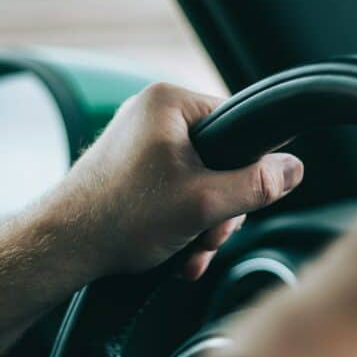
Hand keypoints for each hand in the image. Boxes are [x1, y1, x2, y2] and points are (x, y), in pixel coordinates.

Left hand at [36, 82, 303, 280]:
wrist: (62, 250)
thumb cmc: (120, 218)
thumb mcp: (204, 202)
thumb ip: (256, 184)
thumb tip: (294, 169)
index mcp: (168, 101)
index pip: (238, 124)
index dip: (247, 168)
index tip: (236, 201)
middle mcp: (151, 115)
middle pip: (221, 160)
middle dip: (220, 209)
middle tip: (206, 235)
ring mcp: (138, 145)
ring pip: (199, 184)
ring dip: (202, 226)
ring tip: (187, 252)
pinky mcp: (130, 173)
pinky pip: (174, 194)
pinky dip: (180, 226)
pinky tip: (176, 255)